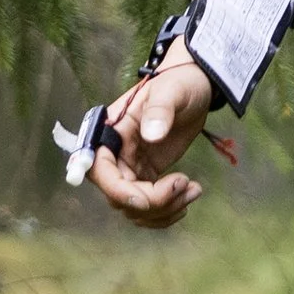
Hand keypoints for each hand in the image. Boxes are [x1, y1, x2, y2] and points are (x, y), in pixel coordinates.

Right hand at [90, 48, 215, 229]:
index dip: (117, 191)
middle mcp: (116, 153)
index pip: (99, 169)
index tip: (146, 199)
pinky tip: (189, 195)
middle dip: (152, 201)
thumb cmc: (179, 84)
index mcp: (112, 131)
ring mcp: (131, 167)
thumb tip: (151, 134)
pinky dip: (167, 210)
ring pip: (134, 207)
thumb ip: (160, 110)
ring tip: (194, 190)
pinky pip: (148, 206)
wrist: (194, 88)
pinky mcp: (147, 175)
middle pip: (118, 196)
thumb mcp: (172, 91)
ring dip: (163, 209)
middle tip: (186, 185)